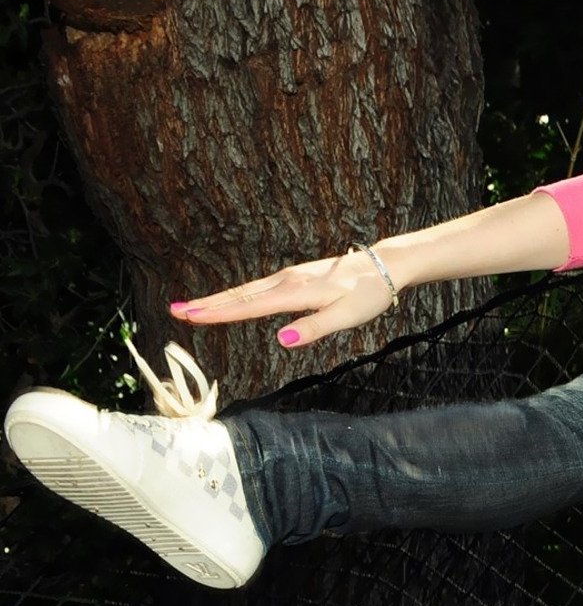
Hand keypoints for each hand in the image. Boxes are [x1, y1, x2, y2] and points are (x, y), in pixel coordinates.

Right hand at [170, 250, 397, 347]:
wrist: (385, 266)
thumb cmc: (368, 294)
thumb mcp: (348, 316)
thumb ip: (315, 328)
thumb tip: (282, 339)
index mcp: (296, 293)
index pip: (250, 306)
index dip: (219, 313)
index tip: (189, 317)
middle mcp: (287, 281)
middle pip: (240, 295)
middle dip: (207, 304)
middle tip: (174, 311)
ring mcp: (289, 277)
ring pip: (246, 290)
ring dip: (218, 299)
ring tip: (190, 307)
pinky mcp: (294, 277)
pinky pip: (258, 287)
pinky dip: (237, 294)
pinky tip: (227, 301)